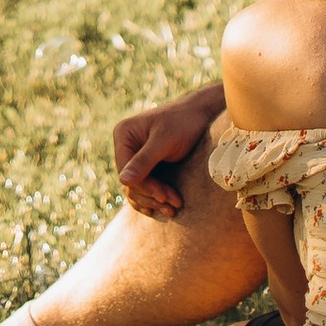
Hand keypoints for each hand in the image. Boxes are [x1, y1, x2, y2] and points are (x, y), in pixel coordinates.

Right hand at [113, 88, 220, 220]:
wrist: (202, 115)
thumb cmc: (183, 122)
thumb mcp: (164, 140)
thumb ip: (144, 160)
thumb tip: (123, 181)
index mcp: (123, 135)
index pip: (125, 169)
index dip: (144, 186)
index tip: (164, 197)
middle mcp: (126, 146)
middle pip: (131, 181)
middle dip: (152, 195)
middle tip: (173, 205)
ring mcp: (135, 157)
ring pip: (137, 188)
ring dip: (153, 201)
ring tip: (172, 210)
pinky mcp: (147, 166)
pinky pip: (144, 188)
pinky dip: (152, 199)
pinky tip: (160, 210)